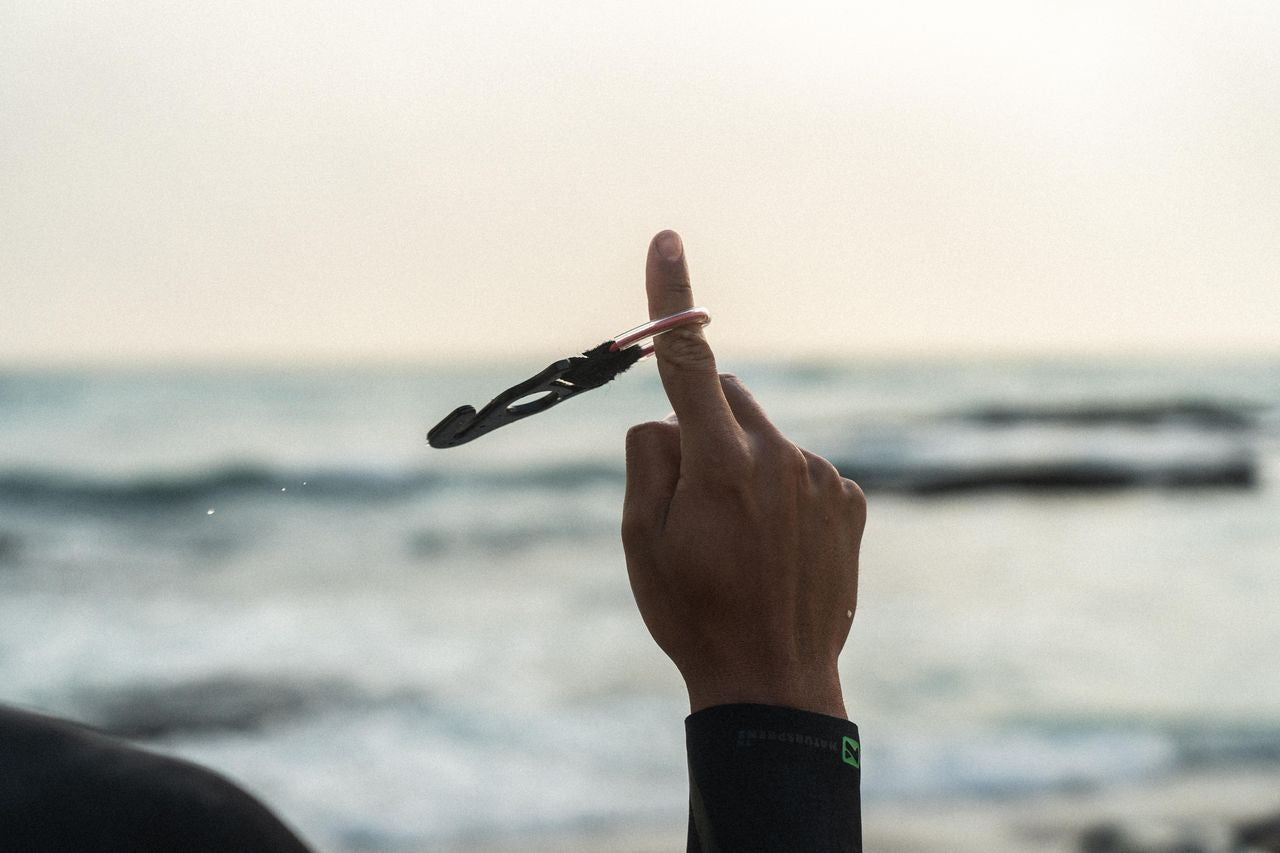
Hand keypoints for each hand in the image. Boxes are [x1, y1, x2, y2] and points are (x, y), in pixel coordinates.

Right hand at [621, 231, 865, 718]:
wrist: (773, 681)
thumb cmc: (693, 612)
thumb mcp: (641, 540)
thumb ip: (648, 460)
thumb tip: (667, 420)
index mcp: (720, 463)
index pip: (687, 362)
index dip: (671, 298)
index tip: (666, 239)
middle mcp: (780, 456)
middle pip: (727, 400)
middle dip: (702, 427)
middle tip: (690, 499)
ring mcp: (823, 478)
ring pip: (765, 439)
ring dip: (743, 465)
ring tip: (739, 540)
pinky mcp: (852, 501)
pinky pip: (803, 470)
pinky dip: (784, 491)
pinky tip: (777, 547)